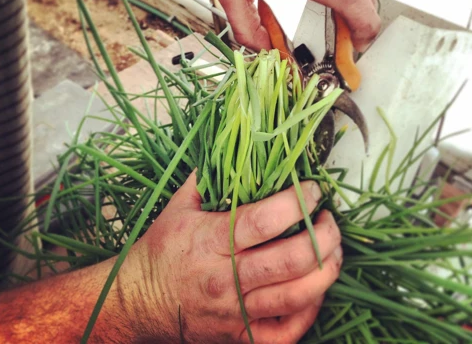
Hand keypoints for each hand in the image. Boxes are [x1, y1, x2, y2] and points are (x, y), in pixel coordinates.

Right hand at [120, 171, 341, 342]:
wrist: (138, 302)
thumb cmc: (161, 249)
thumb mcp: (178, 206)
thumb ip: (208, 177)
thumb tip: (236, 147)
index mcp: (210, 241)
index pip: (264, 220)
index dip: (297, 202)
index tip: (313, 190)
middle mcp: (225, 279)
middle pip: (290, 260)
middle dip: (324, 236)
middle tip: (329, 219)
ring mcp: (235, 312)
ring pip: (296, 296)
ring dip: (327, 269)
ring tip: (334, 249)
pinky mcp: (240, 337)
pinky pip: (287, 332)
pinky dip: (311, 310)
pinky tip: (315, 289)